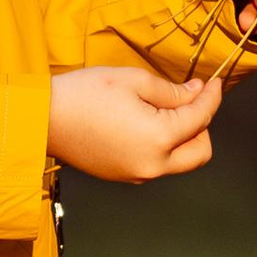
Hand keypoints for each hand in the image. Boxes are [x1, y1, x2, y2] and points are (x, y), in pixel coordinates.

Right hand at [48, 64, 223, 183]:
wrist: (42, 119)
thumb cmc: (83, 95)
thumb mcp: (133, 80)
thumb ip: (172, 91)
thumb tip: (194, 94)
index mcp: (159, 139)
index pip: (201, 118)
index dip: (211, 97)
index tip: (214, 83)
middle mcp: (153, 165)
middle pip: (200, 152)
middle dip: (203, 126)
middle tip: (190, 101)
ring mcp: (136, 175)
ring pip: (179, 162)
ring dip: (183, 138)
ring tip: (166, 110)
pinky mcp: (122, 176)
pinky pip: (156, 165)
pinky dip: (162, 147)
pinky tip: (146, 124)